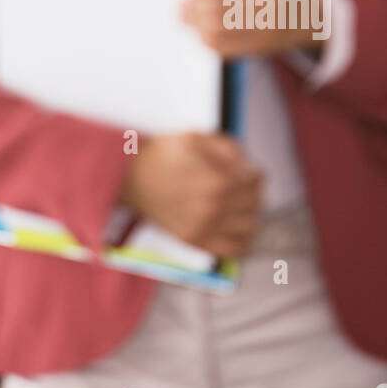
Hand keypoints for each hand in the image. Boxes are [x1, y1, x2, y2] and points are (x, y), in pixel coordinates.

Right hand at [120, 131, 262, 256]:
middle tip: (239, 184)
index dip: (251, 171)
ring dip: (250, 213)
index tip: (243, 169)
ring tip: (238, 204)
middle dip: (252, 190)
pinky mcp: (194, 241)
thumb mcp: (196, 137)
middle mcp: (214, 208)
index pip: (255, 180)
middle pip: (255, 203)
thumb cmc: (163, 154)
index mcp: (218, 181)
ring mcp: (204, 228)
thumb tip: (247, 165)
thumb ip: (228, 148)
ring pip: (250, 227)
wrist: (131, 176)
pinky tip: (235, 227)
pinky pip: (234, 250)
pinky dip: (242, 240)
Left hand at [179, 0, 325, 58]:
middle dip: (196, 8)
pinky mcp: (267, 45)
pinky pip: (234, 48)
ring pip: (226, 29)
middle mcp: (271, 1)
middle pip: (224, 7)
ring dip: (199, 27)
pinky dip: (213, 44)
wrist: (313, 14)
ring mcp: (270, 26)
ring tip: (184, 21)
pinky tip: (200, 37)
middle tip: (179, 8)